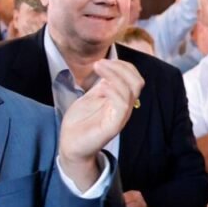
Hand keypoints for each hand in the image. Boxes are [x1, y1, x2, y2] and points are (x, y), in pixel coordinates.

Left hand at [59, 59, 143, 189]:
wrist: (71, 145)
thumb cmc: (80, 122)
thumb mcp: (91, 97)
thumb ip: (102, 85)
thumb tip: (109, 68)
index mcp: (121, 99)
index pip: (134, 78)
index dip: (123, 65)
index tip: (103, 61)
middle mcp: (124, 107)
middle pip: (137, 82)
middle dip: (121, 67)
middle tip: (100, 63)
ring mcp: (120, 116)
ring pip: (131, 90)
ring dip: (114, 74)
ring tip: (97, 68)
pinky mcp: (114, 126)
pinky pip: (122, 105)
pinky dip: (113, 90)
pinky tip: (100, 86)